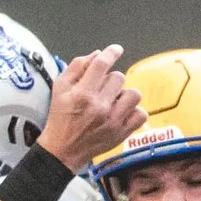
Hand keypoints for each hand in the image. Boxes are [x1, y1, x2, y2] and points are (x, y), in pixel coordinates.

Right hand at [38, 45, 145, 169]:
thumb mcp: (60, 88)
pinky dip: (133, 112)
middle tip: (101, 90)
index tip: (116, 50)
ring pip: (134, 94)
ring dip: (124, 95)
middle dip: (110, 80)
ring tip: (113, 101)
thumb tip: (97, 54)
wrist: (63, 150)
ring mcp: (112, 120)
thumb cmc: (60, 117)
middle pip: (119, 77)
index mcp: (82, 93)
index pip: (102, 64)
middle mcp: (99, 106)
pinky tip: (122, 113)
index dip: (112, 53)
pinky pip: (141, 114)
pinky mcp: (121, 133)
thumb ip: (77, 67)